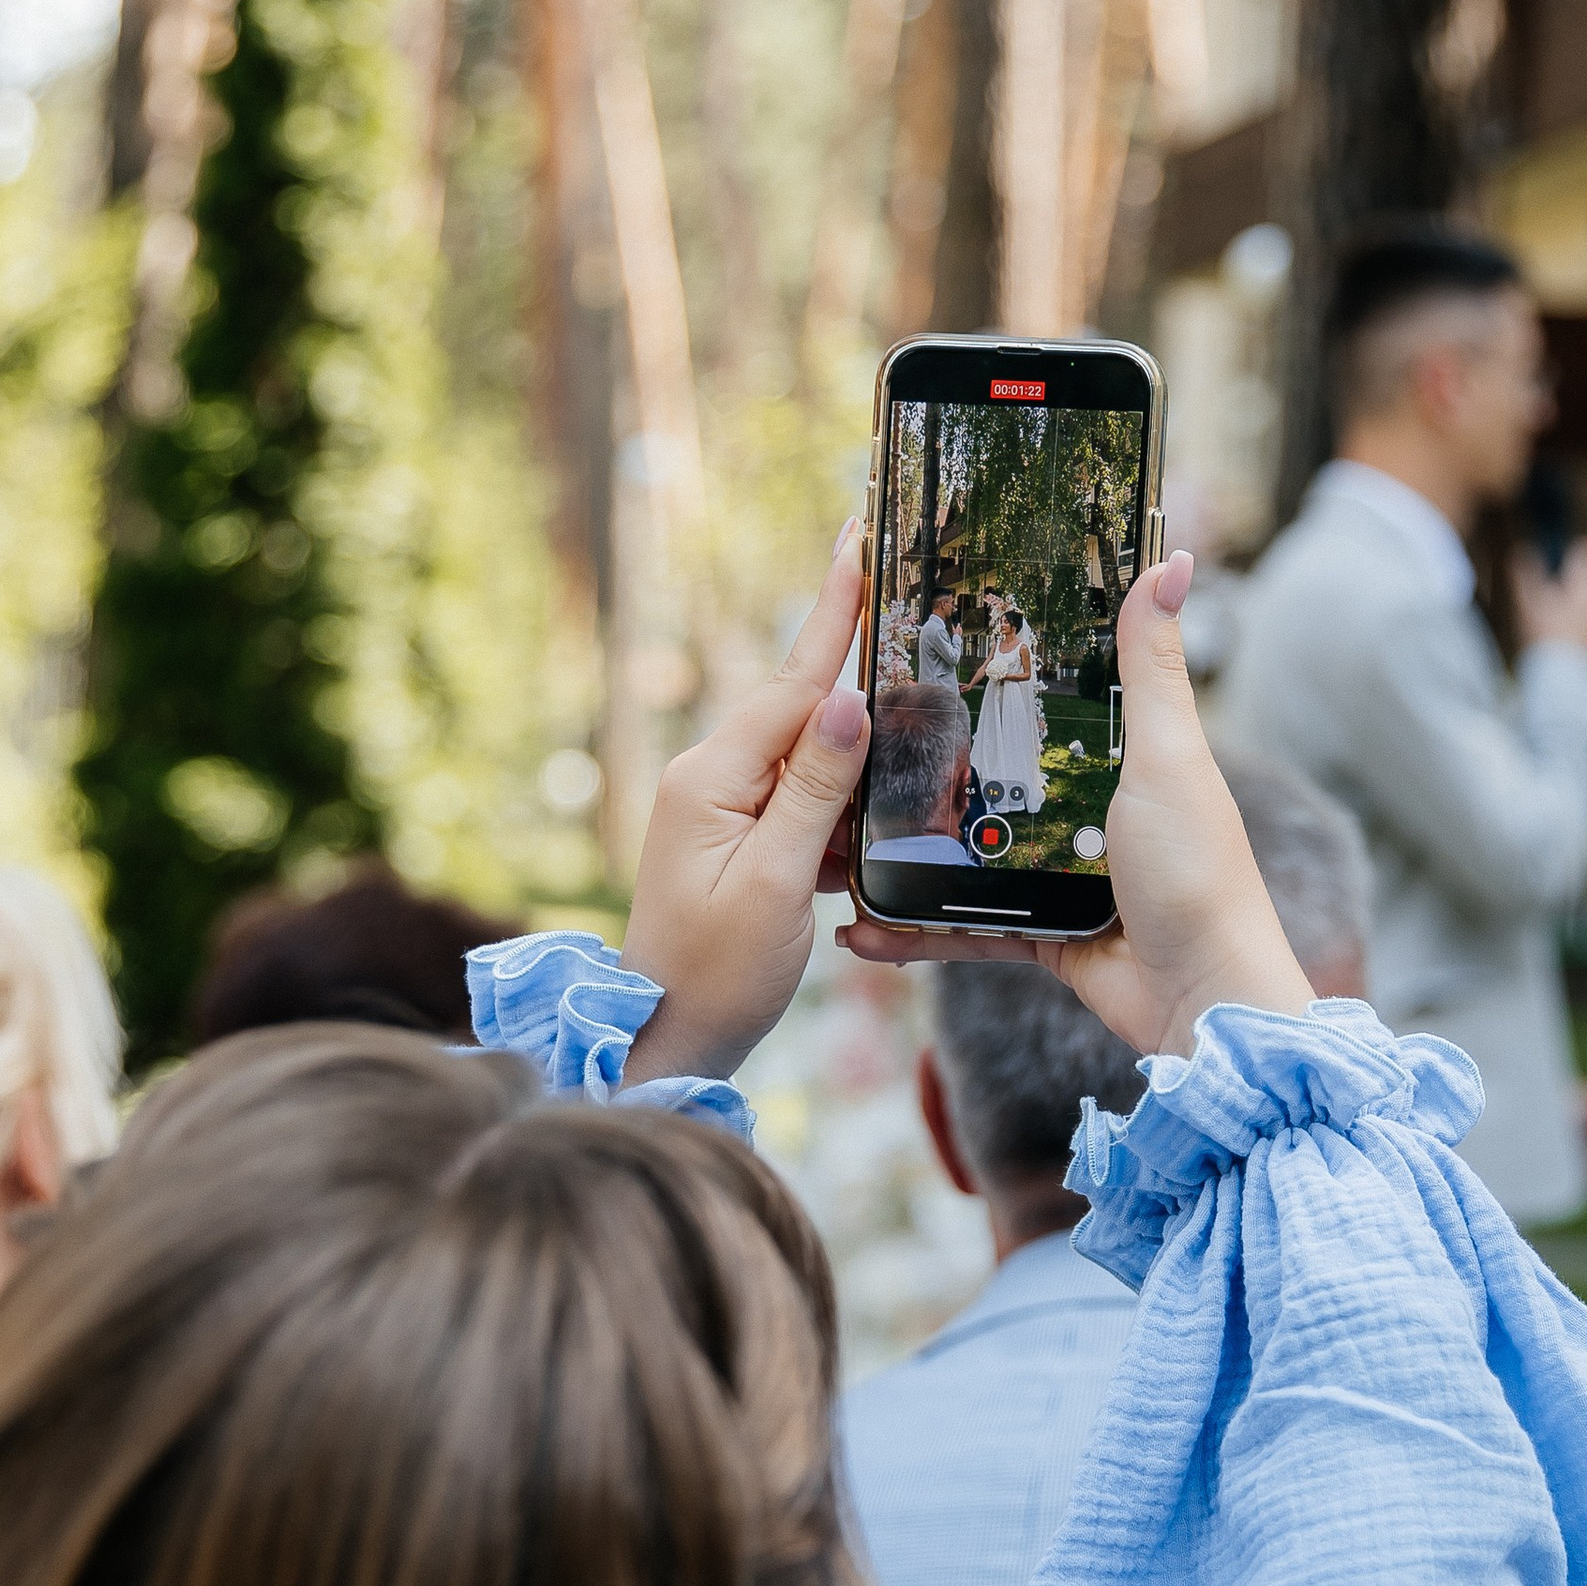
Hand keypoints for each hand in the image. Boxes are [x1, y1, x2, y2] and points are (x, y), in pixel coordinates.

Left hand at [618, 525, 870, 1082]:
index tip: (857, 542)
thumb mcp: (773, 884)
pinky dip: (846, 807)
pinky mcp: (740, 843)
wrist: (667, 1043)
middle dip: (860, 671)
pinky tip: (885, 811)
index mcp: (710, 779)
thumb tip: (850, 703)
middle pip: (804, 711)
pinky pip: (805, 803)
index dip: (833, 616)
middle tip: (905, 595)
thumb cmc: (715, 976)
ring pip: (812, 759)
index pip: (791, 685)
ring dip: (863, 753)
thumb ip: (814, 791)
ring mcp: (722, 811)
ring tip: (919, 716)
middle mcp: (710, 780)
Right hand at [837, 551, 1313, 1058]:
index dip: (986, 676)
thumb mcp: (1166, 756)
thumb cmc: (1197, 870)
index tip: (917, 646)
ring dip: (903, 859)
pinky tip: (863, 930)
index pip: (1042, 704)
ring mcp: (1060, 877)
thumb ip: (1151, 666)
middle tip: (850, 749)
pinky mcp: (1042, 938)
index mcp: (1117, 758)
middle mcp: (1085, 812)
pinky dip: (916, 933)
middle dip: (922, 771)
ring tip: (838, 843)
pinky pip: (966, 930)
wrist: (1203, 997)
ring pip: (965, 859)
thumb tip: (1174, 558)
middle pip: (991, 779)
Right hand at [1515, 535, 1586, 668]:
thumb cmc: (1545, 641)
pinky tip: (1581, 641)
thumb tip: (1522, 550)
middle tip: (1557, 607)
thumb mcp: (1527, 604)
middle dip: (1580, 586)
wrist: (1567, 683)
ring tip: (1568, 629)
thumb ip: (1526, 572)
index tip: (1564, 568)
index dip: (1577, 555)